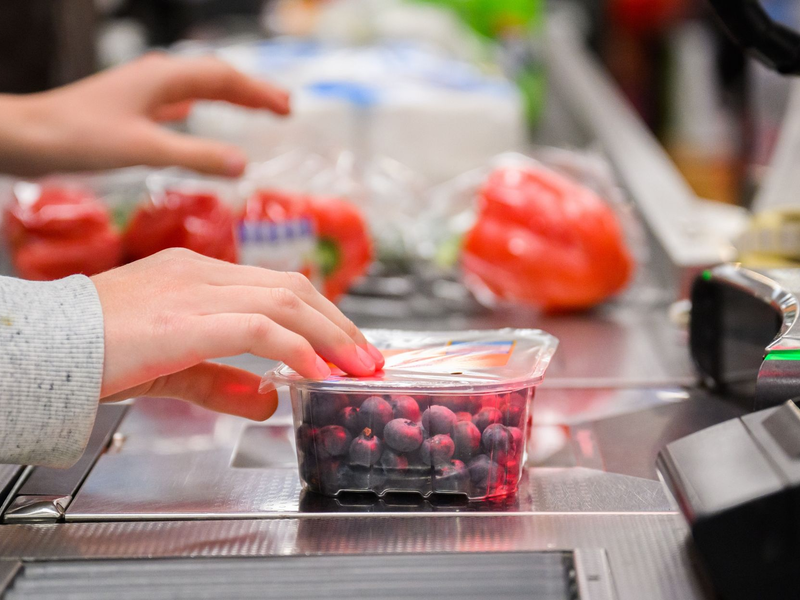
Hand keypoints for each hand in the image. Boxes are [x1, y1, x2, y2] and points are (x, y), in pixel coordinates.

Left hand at [0, 53, 288, 177]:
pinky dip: (195, 106)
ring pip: (195, 88)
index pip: (225, 78)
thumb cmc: (81, 138)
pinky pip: (173, 102)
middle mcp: (156, 79)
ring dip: (227, 97)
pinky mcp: (127, 108)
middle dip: (250, 92)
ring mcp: (141, 92)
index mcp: (164, 78)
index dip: (259, 93)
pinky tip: (194, 113)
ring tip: (253, 108)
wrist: (27, 138)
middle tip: (283, 108)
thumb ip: (196, 157)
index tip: (289, 109)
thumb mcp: (145, 149)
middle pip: (214, 77)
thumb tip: (245, 165)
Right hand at [91, 248, 383, 420]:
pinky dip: (294, 348)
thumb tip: (268, 398)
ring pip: (285, 302)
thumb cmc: (91, 353)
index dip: (322, 316)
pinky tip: (316, 371)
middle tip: (367, 359)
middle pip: (293, 289)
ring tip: (357, 367)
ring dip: (330, 336)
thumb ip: (221, 381)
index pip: (279, 286)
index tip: (347, 345)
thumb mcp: (171, 369)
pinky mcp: (183, 319)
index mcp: (198, 275)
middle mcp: (201, 274)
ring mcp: (193, 291)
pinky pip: (257, 327)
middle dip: (338, 326)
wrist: (37, 348)